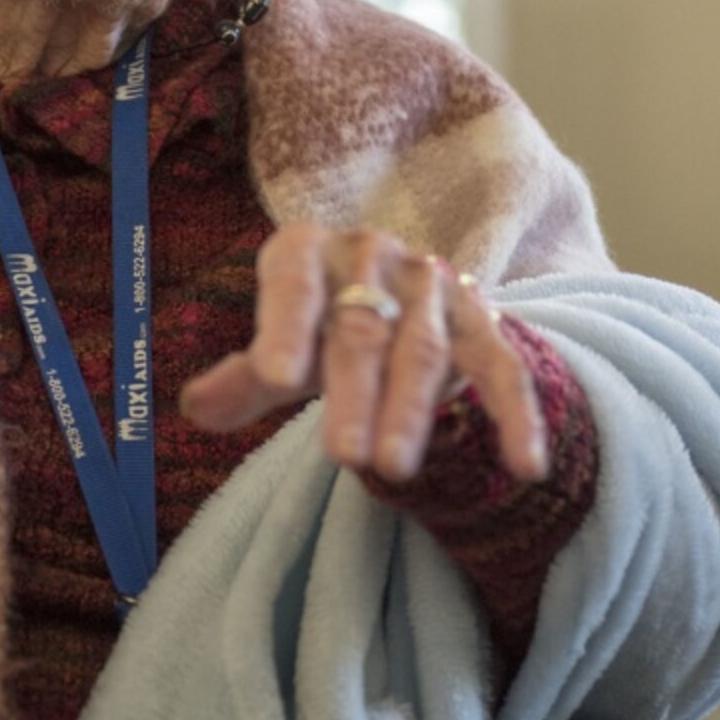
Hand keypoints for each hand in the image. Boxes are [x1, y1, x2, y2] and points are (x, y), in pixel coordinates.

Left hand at [179, 224, 547, 483]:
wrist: (401, 283)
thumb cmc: (322, 317)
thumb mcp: (281, 339)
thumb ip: (244, 378)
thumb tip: (194, 409)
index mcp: (309, 251)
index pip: (292, 284)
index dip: (284, 328)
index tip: (275, 377)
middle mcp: (373, 257)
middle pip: (361, 329)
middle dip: (354, 394)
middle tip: (343, 455)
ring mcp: (432, 286)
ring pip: (424, 350)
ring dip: (412, 410)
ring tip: (393, 469)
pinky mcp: (481, 318)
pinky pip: (502, 365)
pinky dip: (515, 414)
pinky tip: (525, 465)